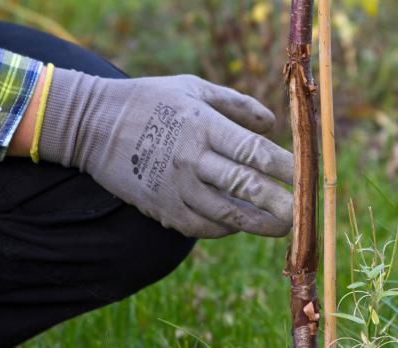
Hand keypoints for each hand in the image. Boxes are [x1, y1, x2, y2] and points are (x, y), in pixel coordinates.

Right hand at [38, 69, 293, 237]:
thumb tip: (271, 125)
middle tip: (303, 213)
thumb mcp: (193, 87)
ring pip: (227, 215)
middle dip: (280, 203)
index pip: (253, 151)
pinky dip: (226, 228)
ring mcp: (175, 188)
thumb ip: (236, 104)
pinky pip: (202, 227)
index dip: (285, 167)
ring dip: (259, 223)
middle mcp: (191, 159)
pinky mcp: (162, 208)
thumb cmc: (150, 100)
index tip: (305, 176)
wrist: (92, 125)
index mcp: (202, 125)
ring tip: (282, 227)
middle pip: (245, 187)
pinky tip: (240, 223)